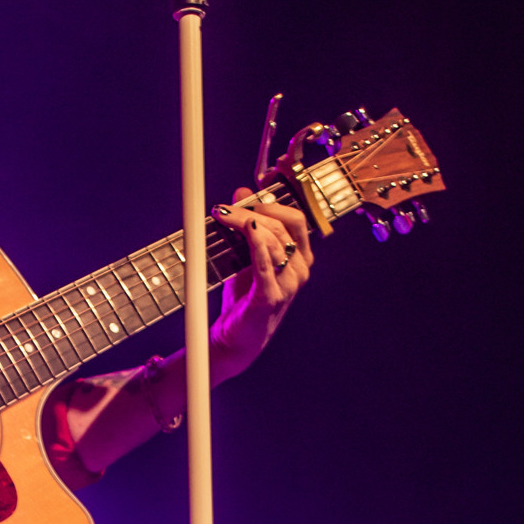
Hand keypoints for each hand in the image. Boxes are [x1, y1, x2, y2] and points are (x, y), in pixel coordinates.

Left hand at [208, 185, 312, 382]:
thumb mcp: (246, 256)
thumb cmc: (244, 298)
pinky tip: (246, 228)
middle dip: (256, 208)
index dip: (279, 197)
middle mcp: (300, 269)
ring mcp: (289, 284)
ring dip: (246, 222)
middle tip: (228, 205)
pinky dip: (255, 242)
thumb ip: (247, 226)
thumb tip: (241, 192)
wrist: (235, 339)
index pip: (296, 217)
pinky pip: (265, 263)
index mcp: (299, 257)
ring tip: (222, 214)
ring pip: (274, 240)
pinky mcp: (271, 296)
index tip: (257, 183)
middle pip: (284, 225)